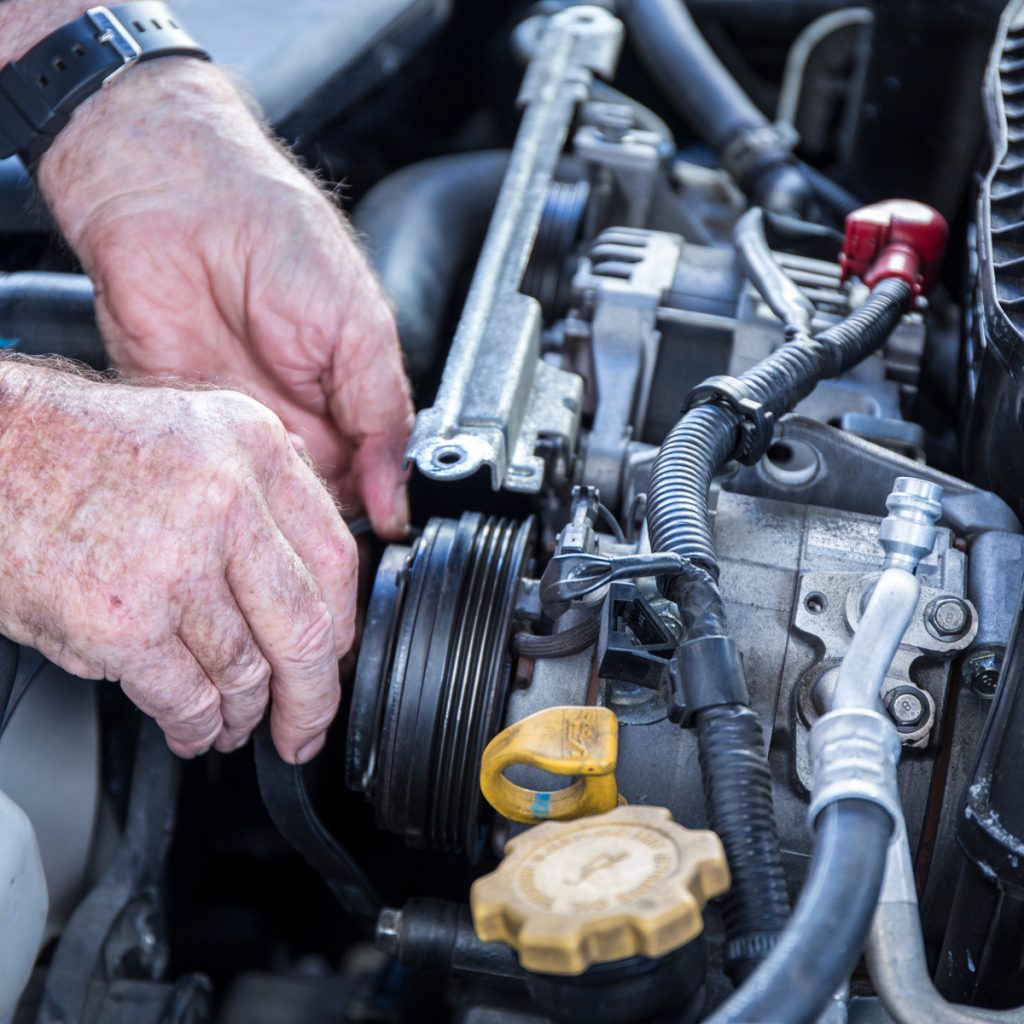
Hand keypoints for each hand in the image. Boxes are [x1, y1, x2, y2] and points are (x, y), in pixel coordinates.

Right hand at [0, 361, 354, 761]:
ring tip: (235, 724)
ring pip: (246, 671)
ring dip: (245, 714)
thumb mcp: (194, 432)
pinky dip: (195, 727)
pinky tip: (192, 730)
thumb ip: (261, 491)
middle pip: (307, 627)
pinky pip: (186, 698)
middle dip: (314, 695)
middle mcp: (227, 498)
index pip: (336, 558)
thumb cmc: (73, 448)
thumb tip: (308, 573)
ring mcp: (176, 562)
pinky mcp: (121, 621)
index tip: (337, 659)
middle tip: (308, 725)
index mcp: (253, 447)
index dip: (342, 626)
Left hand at [37, 59, 413, 538]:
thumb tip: (397, 495)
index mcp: (348, 399)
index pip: (371, 479)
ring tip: (291, 488)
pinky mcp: (185, 422)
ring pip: (268, 497)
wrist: (178, 197)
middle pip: (320, 500)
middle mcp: (296, 418)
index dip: (376, 509)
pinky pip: (208, 476)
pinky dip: (224, 486)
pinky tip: (241, 477)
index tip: (380, 537)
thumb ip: (384, 417)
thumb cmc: (279, 237)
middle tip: (331, 525)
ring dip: (279, 504)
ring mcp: (241, 422)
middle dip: (326, 518)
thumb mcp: (362, 329)